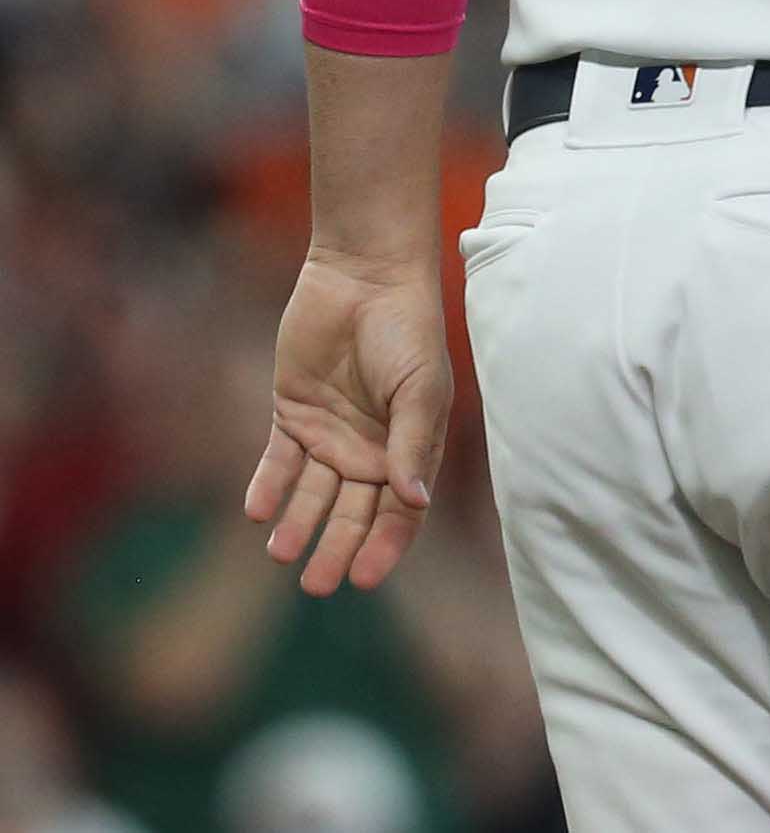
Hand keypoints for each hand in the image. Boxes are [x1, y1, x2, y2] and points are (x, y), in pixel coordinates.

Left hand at [245, 249, 449, 594]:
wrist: (365, 278)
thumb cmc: (407, 330)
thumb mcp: (420, 387)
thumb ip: (414, 443)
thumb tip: (413, 500)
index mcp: (411, 446)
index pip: (401, 509)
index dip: (386, 544)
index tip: (365, 578)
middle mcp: (371, 447)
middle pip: (354, 511)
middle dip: (337, 548)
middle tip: (316, 584)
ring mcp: (330, 432)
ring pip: (312, 493)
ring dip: (298, 523)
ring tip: (281, 552)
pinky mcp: (292, 413)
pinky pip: (278, 460)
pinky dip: (268, 486)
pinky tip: (258, 512)